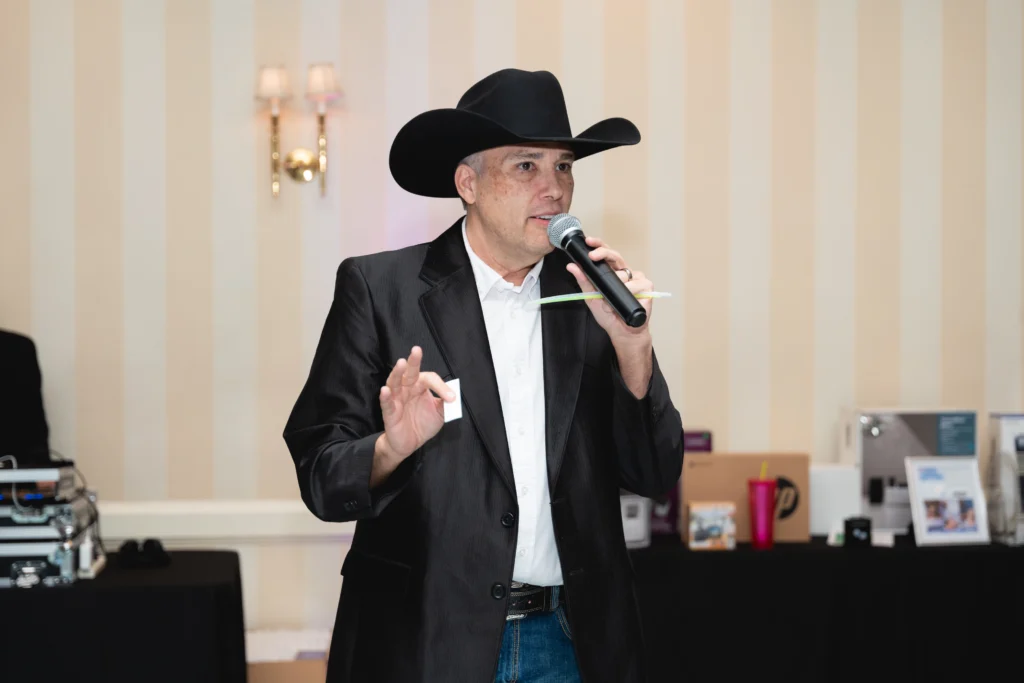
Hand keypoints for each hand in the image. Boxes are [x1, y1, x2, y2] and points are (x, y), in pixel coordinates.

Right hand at [377, 346, 453, 465]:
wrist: (410, 443)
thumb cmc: (423, 424)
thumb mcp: (440, 413)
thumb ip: (445, 403)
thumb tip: (453, 395)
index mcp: (419, 387)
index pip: (429, 379)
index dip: (441, 386)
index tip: (451, 398)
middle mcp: (407, 389)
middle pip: (409, 372)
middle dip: (413, 361)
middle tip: (416, 350)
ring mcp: (396, 399)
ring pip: (394, 383)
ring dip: (397, 373)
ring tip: (400, 363)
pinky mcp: (389, 412)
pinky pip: (386, 403)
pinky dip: (385, 396)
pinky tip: (385, 390)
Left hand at [565, 236, 653, 347]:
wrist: (622, 331)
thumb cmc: (608, 315)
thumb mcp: (591, 297)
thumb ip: (583, 281)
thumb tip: (572, 266)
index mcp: (612, 273)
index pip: (605, 254)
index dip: (598, 245)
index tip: (589, 242)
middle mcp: (624, 273)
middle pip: (615, 255)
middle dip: (603, 252)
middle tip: (593, 255)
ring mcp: (636, 278)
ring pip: (624, 272)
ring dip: (615, 284)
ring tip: (611, 298)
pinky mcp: (647, 286)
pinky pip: (635, 284)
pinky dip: (629, 291)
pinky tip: (628, 297)